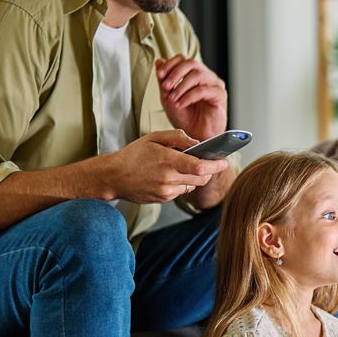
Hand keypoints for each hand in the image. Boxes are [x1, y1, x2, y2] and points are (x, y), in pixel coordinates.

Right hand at [105, 130, 227, 203]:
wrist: (113, 177)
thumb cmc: (132, 155)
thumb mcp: (153, 138)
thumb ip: (177, 137)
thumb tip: (197, 142)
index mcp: (167, 161)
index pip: (200, 166)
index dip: (215, 165)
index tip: (224, 161)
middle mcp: (168, 179)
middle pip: (201, 178)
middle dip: (209, 171)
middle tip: (210, 162)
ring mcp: (166, 191)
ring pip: (193, 185)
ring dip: (196, 177)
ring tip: (186, 166)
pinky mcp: (163, 199)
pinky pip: (181, 191)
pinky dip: (183, 183)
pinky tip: (172, 175)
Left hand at [156, 55, 226, 141]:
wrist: (195, 136)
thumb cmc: (185, 118)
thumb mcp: (168, 97)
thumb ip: (164, 80)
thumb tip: (159, 61)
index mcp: (194, 75)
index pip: (183, 59)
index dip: (170, 64)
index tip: (160, 74)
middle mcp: (206, 77)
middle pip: (192, 63)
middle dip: (175, 73)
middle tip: (165, 86)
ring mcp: (214, 85)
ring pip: (198, 75)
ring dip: (181, 86)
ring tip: (173, 99)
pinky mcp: (220, 96)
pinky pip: (203, 90)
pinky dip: (189, 96)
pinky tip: (181, 104)